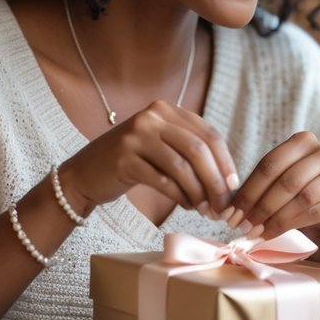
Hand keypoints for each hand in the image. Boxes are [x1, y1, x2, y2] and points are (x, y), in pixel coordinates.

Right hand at [59, 100, 237, 215]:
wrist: (84, 174)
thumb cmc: (132, 164)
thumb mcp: (163, 147)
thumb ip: (191, 153)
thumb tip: (230, 183)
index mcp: (167, 110)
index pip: (209, 134)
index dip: (226, 162)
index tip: (234, 188)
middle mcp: (152, 117)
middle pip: (198, 150)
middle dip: (216, 181)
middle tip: (223, 206)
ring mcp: (136, 136)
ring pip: (182, 167)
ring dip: (199, 193)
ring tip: (205, 209)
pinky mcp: (124, 159)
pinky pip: (163, 181)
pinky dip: (180, 196)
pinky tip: (186, 206)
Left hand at [228, 131, 319, 243]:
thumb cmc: (300, 198)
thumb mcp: (279, 186)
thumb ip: (258, 190)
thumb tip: (226, 211)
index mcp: (301, 141)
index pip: (269, 165)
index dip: (248, 191)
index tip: (230, 214)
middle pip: (285, 181)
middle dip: (260, 207)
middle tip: (243, 227)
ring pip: (301, 197)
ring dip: (276, 218)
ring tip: (257, 233)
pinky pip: (317, 210)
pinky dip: (293, 224)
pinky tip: (275, 234)